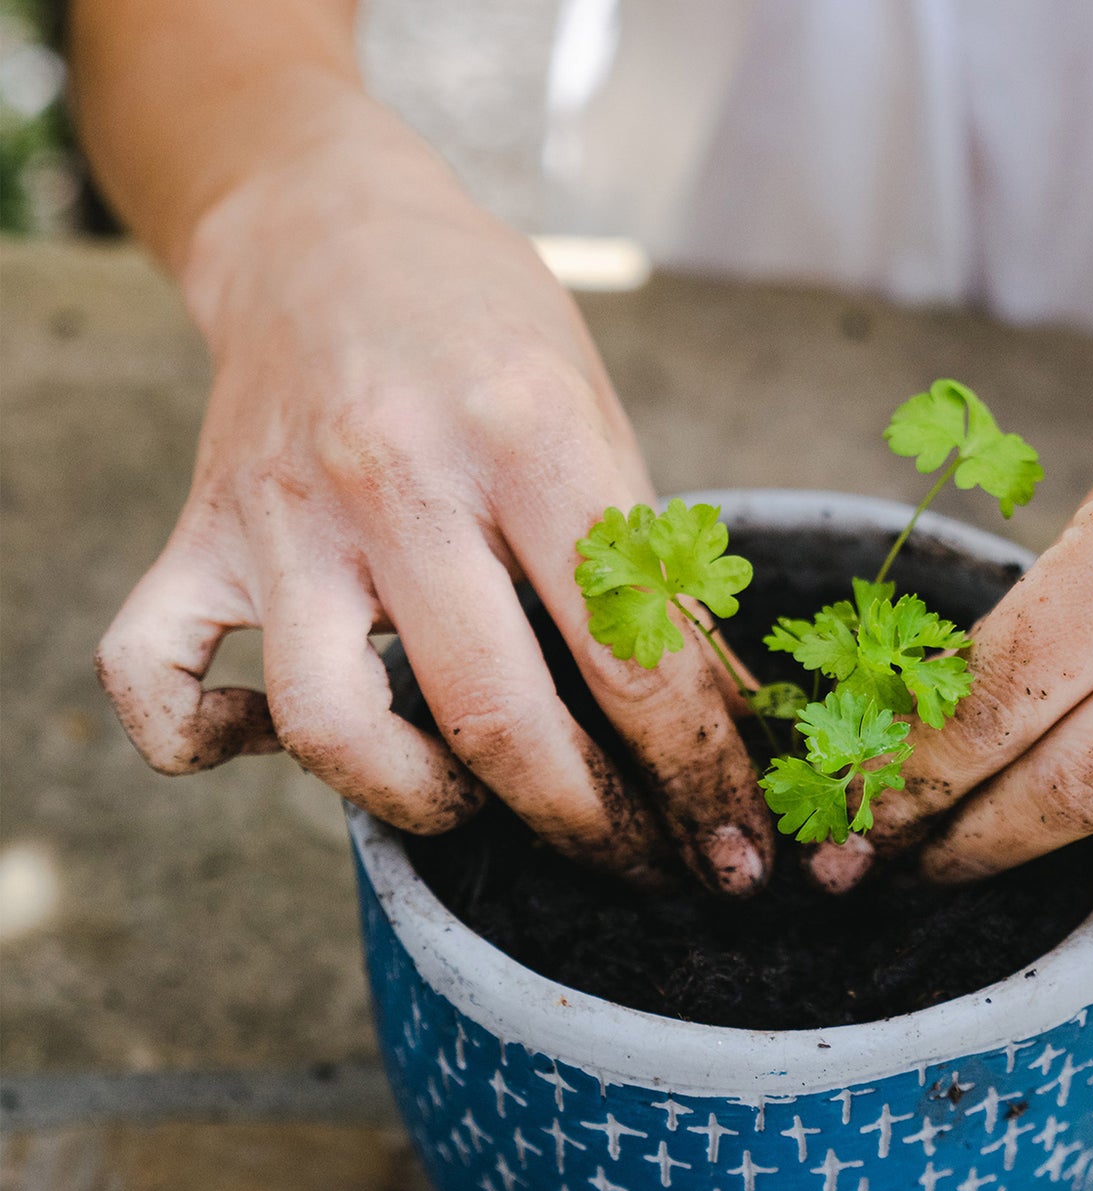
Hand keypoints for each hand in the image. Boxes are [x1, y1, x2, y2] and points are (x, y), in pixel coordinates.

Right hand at [95, 140, 773, 891]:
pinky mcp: (198, 537)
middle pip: (497, 716)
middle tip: (637, 857)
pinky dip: (206, 741)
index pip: (630, 652)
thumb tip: (712, 718)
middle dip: (590, 826)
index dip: (698, 774)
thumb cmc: (490, 330)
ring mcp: (284, 514)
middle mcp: (397, 475)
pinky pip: (155, 677)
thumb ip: (642, 566)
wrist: (330, 225)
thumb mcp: (600, 417)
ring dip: (420, 802)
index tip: (731, 848)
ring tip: (472, 794)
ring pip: (330, 727)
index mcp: (525, 433)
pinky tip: (270, 739)